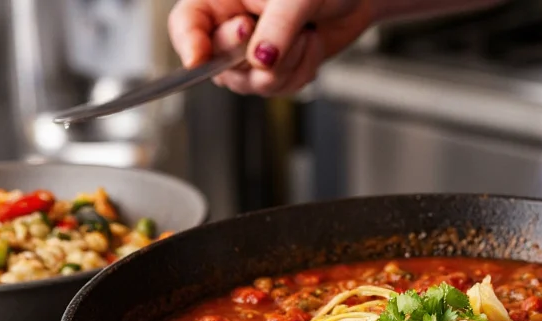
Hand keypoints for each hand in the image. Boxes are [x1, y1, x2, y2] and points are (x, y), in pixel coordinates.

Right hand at [168, 0, 375, 95]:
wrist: (356, 0)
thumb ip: (276, 27)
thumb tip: (261, 61)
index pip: (186, 23)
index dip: (188, 44)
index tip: (199, 61)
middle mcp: (230, 24)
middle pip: (218, 62)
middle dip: (257, 56)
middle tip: (287, 33)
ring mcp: (250, 51)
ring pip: (251, 83)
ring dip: (287, 66)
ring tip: (305, 36)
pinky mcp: (273, 69)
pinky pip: (277, 89)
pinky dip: (299, 73)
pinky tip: (309, 48)